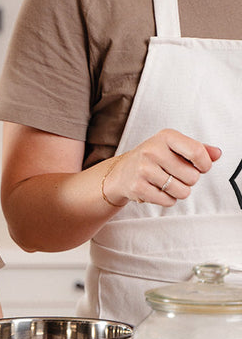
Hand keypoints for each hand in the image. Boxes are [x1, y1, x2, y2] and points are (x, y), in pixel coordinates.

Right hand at [102, 129, 220, 206]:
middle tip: (175, 175)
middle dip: (188, 180)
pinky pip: (168, 201)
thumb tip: (217, 154)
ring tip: (166, 183)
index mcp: (165, 137)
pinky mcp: (138, 187)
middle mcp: (152, 151)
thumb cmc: (152, 158)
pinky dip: (167, 199)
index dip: (205, 164)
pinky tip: (157, 190)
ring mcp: (143, 169)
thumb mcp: (174, 147)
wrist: (121, 172)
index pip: (197, 152)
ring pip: (182, 191)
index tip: (200, 167)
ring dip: (178, 191)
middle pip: (192, 177)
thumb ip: (198, 149)